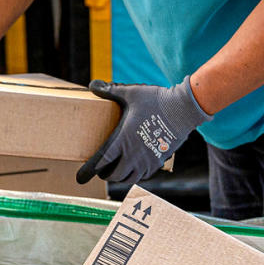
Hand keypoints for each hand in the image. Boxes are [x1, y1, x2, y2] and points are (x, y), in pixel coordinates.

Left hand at [76, 77, 212, 184]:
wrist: (183, 109)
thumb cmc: (155, 101)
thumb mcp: (130, 93)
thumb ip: (110, 91)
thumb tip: (93, 85)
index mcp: (122, 141)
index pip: (100, 162)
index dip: (88, 171)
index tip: (80, 178)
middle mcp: (133, 155)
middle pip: (113, 175)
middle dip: (104, 174)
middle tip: (100, 170)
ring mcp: (146, 160)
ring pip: (128, 179)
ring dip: (120, 177)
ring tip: (116, 171)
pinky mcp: (158, 161)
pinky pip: (143, 176)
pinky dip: (135, 175)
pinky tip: (133, 169)